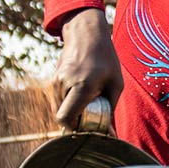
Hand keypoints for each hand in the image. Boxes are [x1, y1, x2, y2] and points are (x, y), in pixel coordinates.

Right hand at [52, 9, 124, 129]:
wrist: (85, 33)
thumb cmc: (105, 58)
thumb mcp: (116, 83)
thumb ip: (111, 109)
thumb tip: (110, 134)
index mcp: (81, 85)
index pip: (65, 118)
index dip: (74, 128)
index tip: (87, 126)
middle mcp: (64, 84)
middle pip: (61, 117)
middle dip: (74, 122)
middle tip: (90, 116)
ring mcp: (55, 82)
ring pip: (58, 110)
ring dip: (71, 112)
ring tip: (87, 101)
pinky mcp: (53, 81)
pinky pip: (58, 101)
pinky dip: (67, 103)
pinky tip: (80, 94)